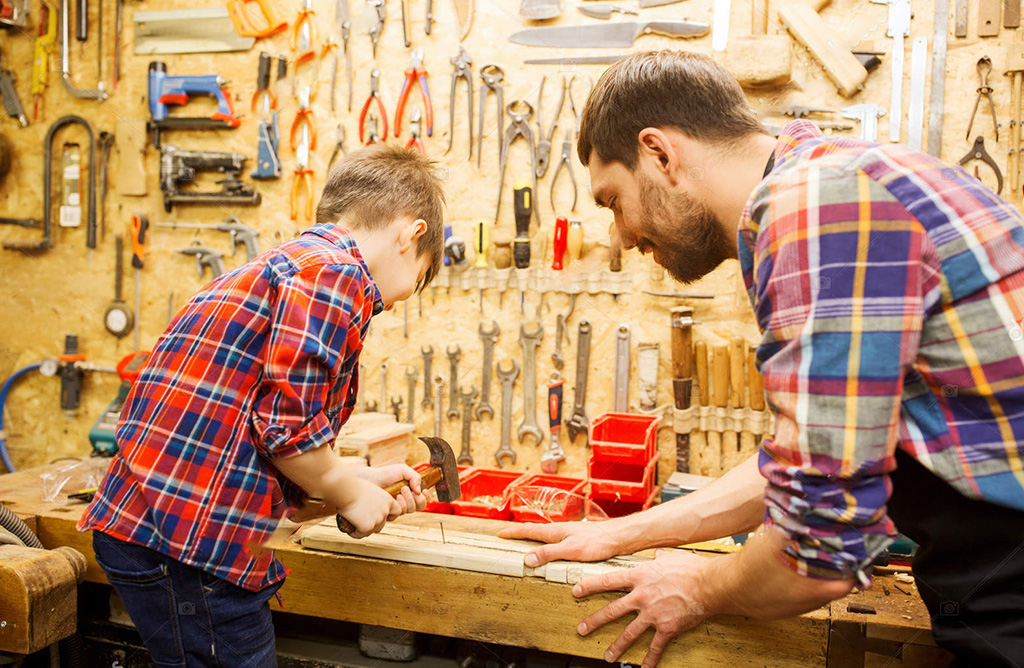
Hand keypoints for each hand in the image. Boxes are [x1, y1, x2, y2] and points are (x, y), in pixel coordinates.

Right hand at [335, 477, 399, 538]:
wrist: (347, 490)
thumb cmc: (354, 486)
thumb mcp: (370, 489)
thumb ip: (374, 499)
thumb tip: (368, 505)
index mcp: (388, 500)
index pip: (397, 511)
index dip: (389, 515)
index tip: (380, 515)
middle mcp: (385, 511)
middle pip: (382, 524)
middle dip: (372, 524)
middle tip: (361, 520)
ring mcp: (377, 520)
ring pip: (371, 531)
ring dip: (363, 529)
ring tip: (354, 524)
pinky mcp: (367, 527)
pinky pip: (360, 535)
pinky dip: (354, 533)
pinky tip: (349, 529)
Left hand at [355, 464, 426, 518]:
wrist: (370, 479)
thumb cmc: (385, 474)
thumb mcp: (403, 470)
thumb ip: (415, 476)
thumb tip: (419, 490)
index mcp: (412, 491)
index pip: (424, 498)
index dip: (427, 496)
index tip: (424, 490)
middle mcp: (407, 500)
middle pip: (420, 506)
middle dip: (417, 498)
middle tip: (407, 488)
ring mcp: (398, 507)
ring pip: (410, 510)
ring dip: (408, 500)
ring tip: (400, 490)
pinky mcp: (390, 513)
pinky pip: (399, 514)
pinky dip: (400, 505)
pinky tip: (394, 498)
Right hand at [496, 521, 624, 566]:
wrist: (619, 537)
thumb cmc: (598, 542)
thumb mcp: (571, 550)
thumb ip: (549, 553)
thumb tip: (527, 558)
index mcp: (554, 531)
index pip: (528, 530)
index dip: (513, 532)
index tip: (499, 534)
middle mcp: (560, 530)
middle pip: (534, 531)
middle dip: (519, 533)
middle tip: (507, 537)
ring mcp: (569, 534)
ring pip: (545, 536)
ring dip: (532, 539)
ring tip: (524, 544)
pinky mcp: (577, 540)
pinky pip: (555, 541)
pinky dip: (546, 545)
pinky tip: (551, 551)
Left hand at [574, 549, 711, 667]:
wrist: (709, 584)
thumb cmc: (692, 568)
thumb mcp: (670, 556)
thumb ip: (659, 557)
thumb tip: (657, 553)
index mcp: (639, 577)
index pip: (607, 581)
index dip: (589, 586)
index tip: (576, 591)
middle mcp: (641, 596)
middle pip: (612, 610)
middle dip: (594, 621)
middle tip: (581, 629)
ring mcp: (652, 614)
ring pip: (628, 633)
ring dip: (616, 646)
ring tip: (606, 656)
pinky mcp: (666, 628)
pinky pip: (655, 647)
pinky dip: (649, 659)